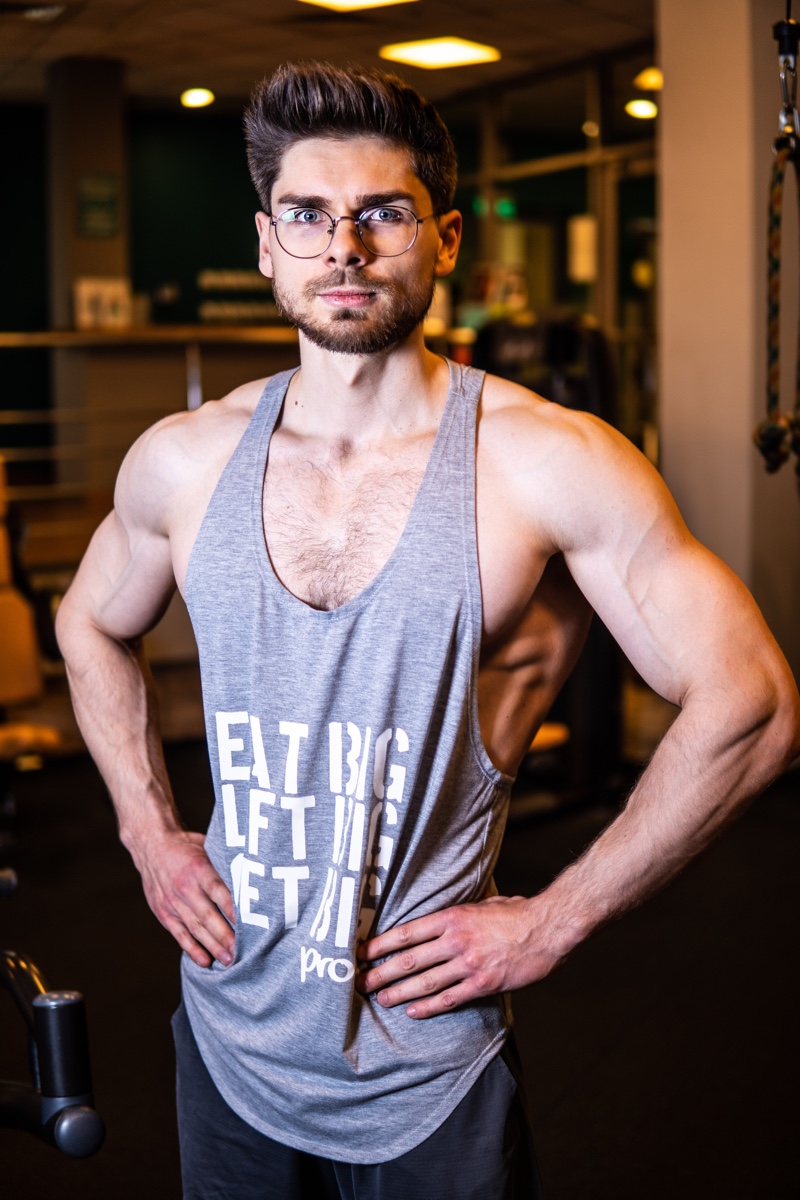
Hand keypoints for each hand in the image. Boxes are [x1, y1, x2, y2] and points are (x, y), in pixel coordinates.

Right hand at [134, 829, 235, 968]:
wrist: (152, 846)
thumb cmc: (188, 846)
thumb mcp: (207, 846)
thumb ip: (224, 864)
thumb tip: (254, 874)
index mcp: (198, 868)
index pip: (217, 891)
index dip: (232, 908)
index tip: (248, 923)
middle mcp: (184, 887)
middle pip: (207, 915)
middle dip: (225, 936)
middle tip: (241, 952)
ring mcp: (172, 902)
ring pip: (195, 928)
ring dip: (212, 946)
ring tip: (228, 960)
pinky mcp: (163, 913)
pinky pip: (179, 934)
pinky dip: (191, 948)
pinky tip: (204, 960)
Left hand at [356, 895, 562, 1018]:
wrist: (548, 928)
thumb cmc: (518, 912)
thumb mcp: (484, 902)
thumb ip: (462, 912)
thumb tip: (445, 917)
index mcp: (453, 917)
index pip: (407, 932)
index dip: (381, 944)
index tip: (363, 952)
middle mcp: (456, 940)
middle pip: (410, 959)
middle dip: (382, 972)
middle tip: (361, 983)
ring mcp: (469, 963)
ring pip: (425, 982)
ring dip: (399, 992)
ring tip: (380, 998)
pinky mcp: (483, 983)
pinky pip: (450, 998)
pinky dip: (428, 1007)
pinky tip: (412, 1011)